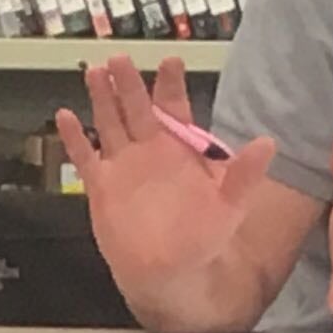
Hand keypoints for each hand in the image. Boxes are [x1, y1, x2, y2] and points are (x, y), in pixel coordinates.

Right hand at [53, 57, 279, 310]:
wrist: (170, 273)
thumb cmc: (202, 237)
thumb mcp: (230, 206)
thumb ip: (244, 174)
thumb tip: (268, 143)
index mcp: (179, 149)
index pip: (174, 107)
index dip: (171, 84)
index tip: (170, 61)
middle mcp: (149, 150)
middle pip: (135, 108)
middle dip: (129, 83)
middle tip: (120, 59)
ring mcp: (123, 165)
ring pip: (108, 123)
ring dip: (101, 98)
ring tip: (94, 72)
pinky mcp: (101, 185)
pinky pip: (85, 156)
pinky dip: (74, 138)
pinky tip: (65, 117)